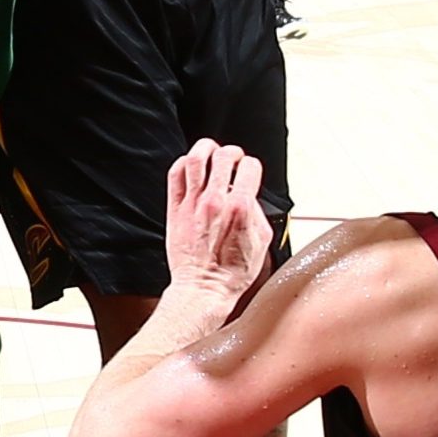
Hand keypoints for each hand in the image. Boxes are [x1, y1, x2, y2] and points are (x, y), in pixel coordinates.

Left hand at [162, 139, 273, 308]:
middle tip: (233, 158)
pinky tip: (191, 166)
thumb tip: (251, 197)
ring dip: (206, 148)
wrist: (203, 288)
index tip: (249, 171)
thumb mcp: (262, 242)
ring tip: (211, 150)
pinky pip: (175, 175)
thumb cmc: (232, 273)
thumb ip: (258, 214)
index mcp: (240, 208)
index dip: (252, 166)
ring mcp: (193, 204)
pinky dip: (183, 163)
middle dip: (232, 152)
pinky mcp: (175, 210)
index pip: (249, 167)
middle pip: (223, 156)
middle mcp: (215, 201)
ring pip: (196, 159)